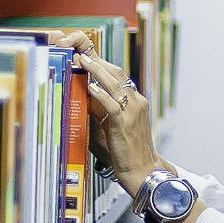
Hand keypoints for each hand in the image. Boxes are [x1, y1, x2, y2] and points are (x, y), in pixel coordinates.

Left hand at [52, 31, 162, 194]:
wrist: (143, 171)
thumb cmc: (125, 152)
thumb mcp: (111, 127)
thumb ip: (99, 112)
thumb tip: (81, 99)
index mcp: (134, 101)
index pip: (117, 76)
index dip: (102, 63)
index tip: (85, 54)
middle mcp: (136, 102)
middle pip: (117, 73)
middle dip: (98, 61)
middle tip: (80, 51)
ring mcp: (133, 112)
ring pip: (115, 84)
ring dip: (97, 71)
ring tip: (83, 61)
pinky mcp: (126, 124)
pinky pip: (113, 105)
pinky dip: (101, 95)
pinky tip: (90, 87)